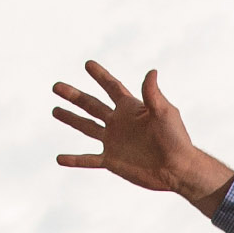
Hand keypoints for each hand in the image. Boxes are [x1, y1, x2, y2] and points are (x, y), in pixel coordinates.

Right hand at [52, 60, 233, 213]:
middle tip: (56, 86)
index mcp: (131, 108)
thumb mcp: (164, 112)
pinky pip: (89, 160)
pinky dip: (75, 160)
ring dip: (70, 119)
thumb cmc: (175, 139)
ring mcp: (114, 142)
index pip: (112, 87)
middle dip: (74, 96)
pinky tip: (60, 158)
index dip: (100, 76)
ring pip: (86, 128)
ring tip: (55, 110)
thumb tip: (152, 71)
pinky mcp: (112, 161)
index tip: (87, 63)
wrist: (178, 169)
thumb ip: (153, 94)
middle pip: (91, 105)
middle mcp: (119, 123)